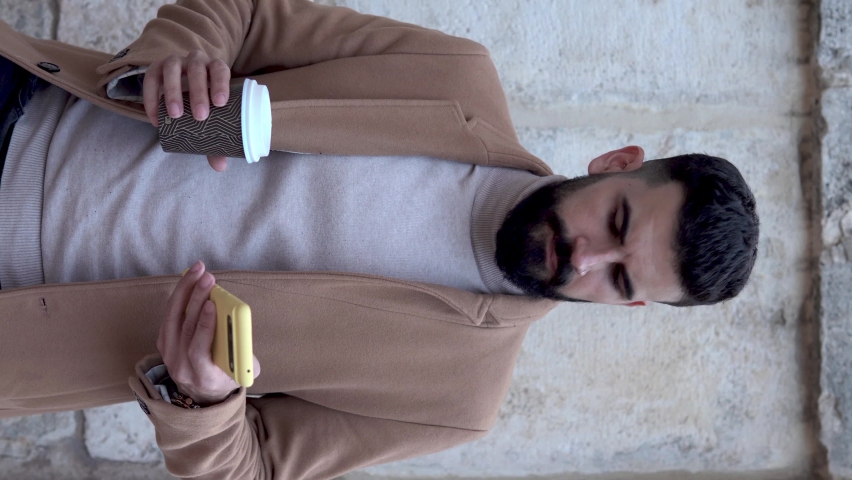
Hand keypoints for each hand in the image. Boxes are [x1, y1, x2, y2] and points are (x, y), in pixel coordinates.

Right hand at [143, 50, 231, 171]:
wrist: (181, 87)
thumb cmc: (202, 104)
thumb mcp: (210, 117)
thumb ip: (216, 138)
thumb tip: (220, 166)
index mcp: (215, 69)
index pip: (220, 69)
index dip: (221, 83)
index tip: (220, 103)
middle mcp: (196, 61)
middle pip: (197, 69)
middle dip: (199, 92)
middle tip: (200, 116)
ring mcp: (174, 62)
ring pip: (173, 68)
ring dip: (174, 91)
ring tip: (175, 115)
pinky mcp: (155, 68)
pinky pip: (150, 78)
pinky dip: (151, 98)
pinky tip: (154, 118)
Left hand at [157, 261, 260, 406]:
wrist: (203, 392)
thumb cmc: (228, 377)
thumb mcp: (244, 372)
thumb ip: (245, 355)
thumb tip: (241, 328)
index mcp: (204, 377)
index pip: (197, 350)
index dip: (204, 327)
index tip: (212, 305)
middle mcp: (181, 367)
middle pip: (185, 328)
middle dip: (197, 299)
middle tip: (208, 278)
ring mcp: (169, 355)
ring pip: (173, 318)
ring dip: (186, 291)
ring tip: (198, 271)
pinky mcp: (163, 343)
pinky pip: (169, 315)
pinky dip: (180, 295)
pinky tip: (190, 280)